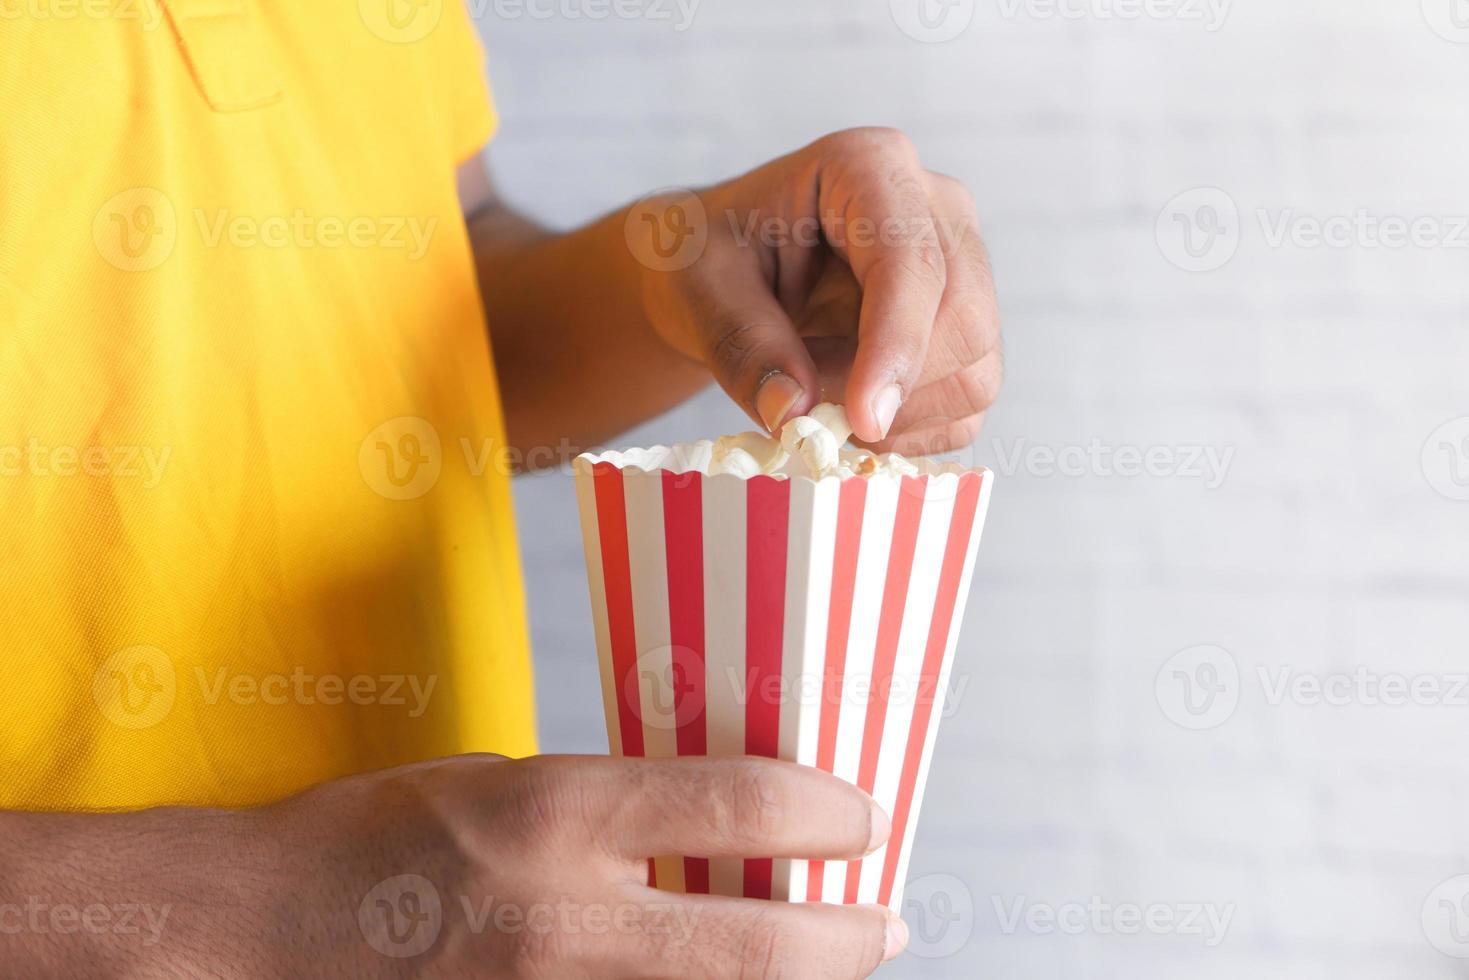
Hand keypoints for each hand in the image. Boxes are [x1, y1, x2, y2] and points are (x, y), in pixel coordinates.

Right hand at [226, 754, 903, 977]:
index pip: (742, 808)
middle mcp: (565, 922)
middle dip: (849, 939)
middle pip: (764, 948)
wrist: (266, 935)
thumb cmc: (381, 837)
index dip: (829, 811)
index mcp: (556, 817)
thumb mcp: (507, 781)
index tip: (861, 816)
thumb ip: (617, 807)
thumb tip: (725, 825)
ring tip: (828, 959)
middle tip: (888, 922)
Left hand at [638, 127, 1001, 451]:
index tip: (861, 418)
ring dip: (897, 416)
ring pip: (976, 372)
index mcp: (868, 167)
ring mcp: (962, 270)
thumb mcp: (699, 289)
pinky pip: (966, 407)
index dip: (896, 346)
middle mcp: (936, 209)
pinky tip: (851, 412)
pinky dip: (910, 432)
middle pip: (964, 322)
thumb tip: (792, 412)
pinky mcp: (965, 331)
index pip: (912, 262)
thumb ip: (742, 344)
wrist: (722, 275)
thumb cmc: (707, 259)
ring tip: (817, 393)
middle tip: (805, 400)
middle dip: (889, 388)